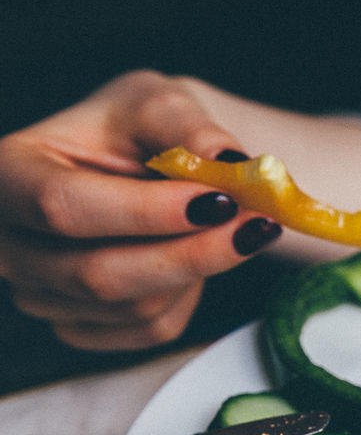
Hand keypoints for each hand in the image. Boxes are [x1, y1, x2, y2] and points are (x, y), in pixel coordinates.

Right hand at [0, 70, 281, 349]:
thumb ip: (189, 128)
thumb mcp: (159, 104)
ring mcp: (39, 292)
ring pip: (134, 307)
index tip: (221, 200)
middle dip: (191, 253)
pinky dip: (190, 296)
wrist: (144, 162)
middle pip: (97, 274)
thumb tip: (229, 158)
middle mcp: (9, 241)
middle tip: (260, 224)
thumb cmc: (138, 127)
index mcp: (7, 171)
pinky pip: (151, 330)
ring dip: (199, 271)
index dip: (146, 212)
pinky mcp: (80, 326)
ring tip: (229, 227)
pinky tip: (195, 256)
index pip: (64, 207)